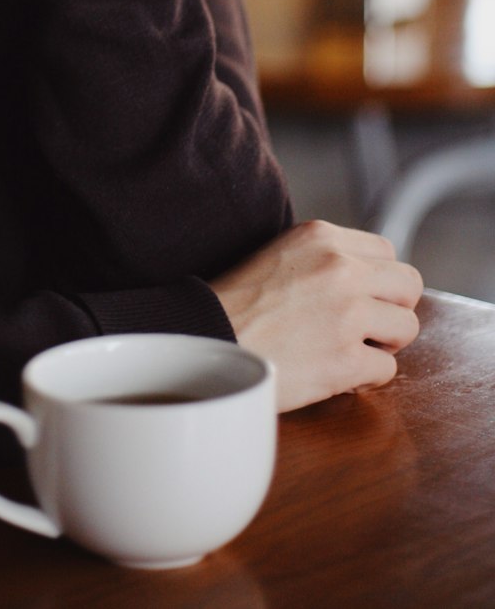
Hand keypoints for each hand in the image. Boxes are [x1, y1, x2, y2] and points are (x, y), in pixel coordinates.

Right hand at [208, 220, 423, 412]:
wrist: (205, 340)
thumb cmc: (236, 302)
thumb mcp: (281, 253)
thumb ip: (324, 257)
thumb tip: (366, 277)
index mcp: (321, 236)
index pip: (386, 251)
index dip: (377, 279)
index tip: (361, 296)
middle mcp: (340, 268)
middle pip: (409, 284)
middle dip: (392, 308)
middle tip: (367, 326)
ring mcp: (346, 314)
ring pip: (406, 327)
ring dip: (384, 343)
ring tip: (351, 349)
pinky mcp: (345, 360)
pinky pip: (387, 370)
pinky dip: (366, 377)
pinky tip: (338, 374)